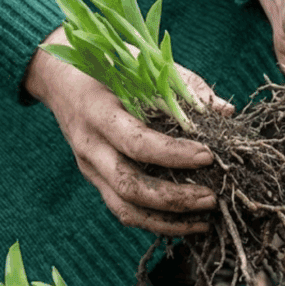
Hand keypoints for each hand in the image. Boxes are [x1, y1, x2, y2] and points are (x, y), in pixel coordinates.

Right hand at [24, 26, 231, 234]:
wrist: (58, 76)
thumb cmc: (107, 64)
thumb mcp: (141, 63)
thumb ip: (184, 86)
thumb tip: (226, 112)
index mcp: (97, 111)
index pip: (136, 142)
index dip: (173, 154)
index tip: (208, 156)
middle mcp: (89, 146)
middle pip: (129, 186)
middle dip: (174, 199)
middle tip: (213, 198)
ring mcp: (89, 168)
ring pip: (124, 209)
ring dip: (167, 221)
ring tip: (205, 221)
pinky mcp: (95, 180)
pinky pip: (123, 210)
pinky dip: (155, 222)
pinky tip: (185, 222)